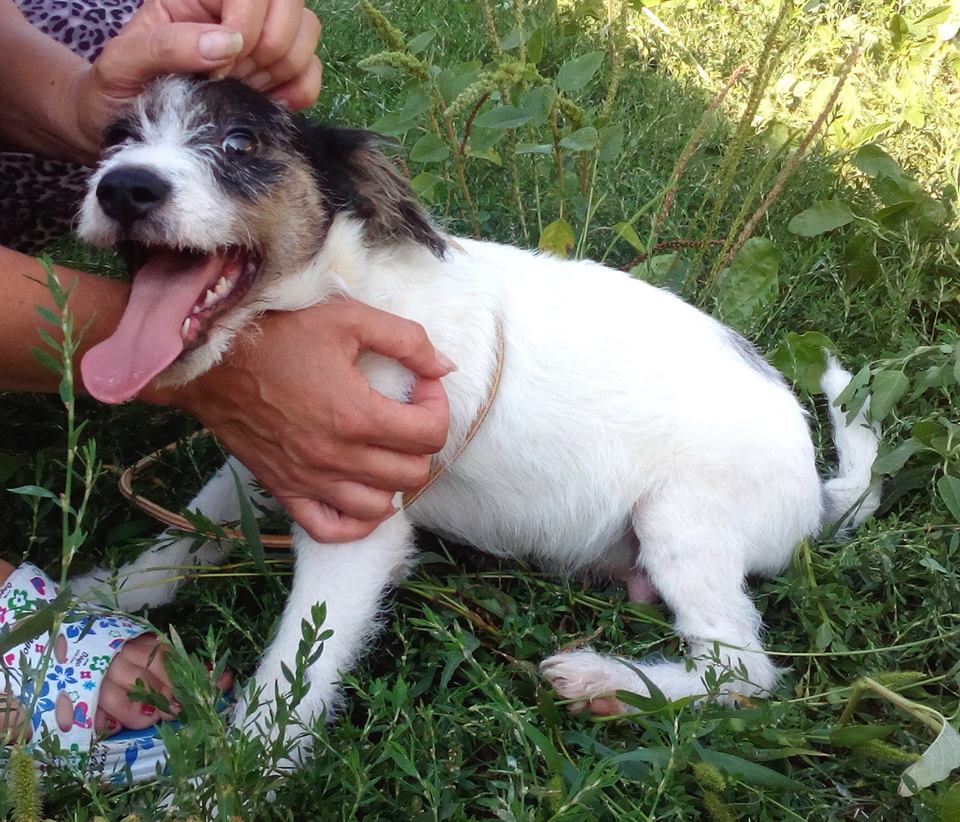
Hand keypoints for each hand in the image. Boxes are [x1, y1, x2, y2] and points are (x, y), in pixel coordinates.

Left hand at [67, 0, 321, 160]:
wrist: (125, 128)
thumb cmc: (118, 93)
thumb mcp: (124, 65)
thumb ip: (167, 46)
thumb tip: (228, 43)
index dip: (246, 24)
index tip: (220, 70)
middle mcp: (234, 8)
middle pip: (289, 3)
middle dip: (269, 47)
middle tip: (235, 80)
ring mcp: (260, 38)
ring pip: (306, 31)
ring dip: (283, 68)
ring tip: (247, 90)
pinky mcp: (278, 72)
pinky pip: (312, 70)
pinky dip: (299, 91)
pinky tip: (268, 104)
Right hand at [167, 301, 453, 542]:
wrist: (210, 357)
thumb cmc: (278, 332)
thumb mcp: (348, 318)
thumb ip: (406, 340)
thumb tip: (444, 367)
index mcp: (358, 415)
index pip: (430, 434)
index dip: (437, 407)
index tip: (421, 387)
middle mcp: (337, 456)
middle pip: (412, 473)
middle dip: (420, 442)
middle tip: (404, 413)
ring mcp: (310, 479)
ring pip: (379, 506)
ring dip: (393, 480)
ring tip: (383, 449)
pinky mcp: (285, 490)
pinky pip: (331, 529)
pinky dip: (355, 520)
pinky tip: (361, 491)